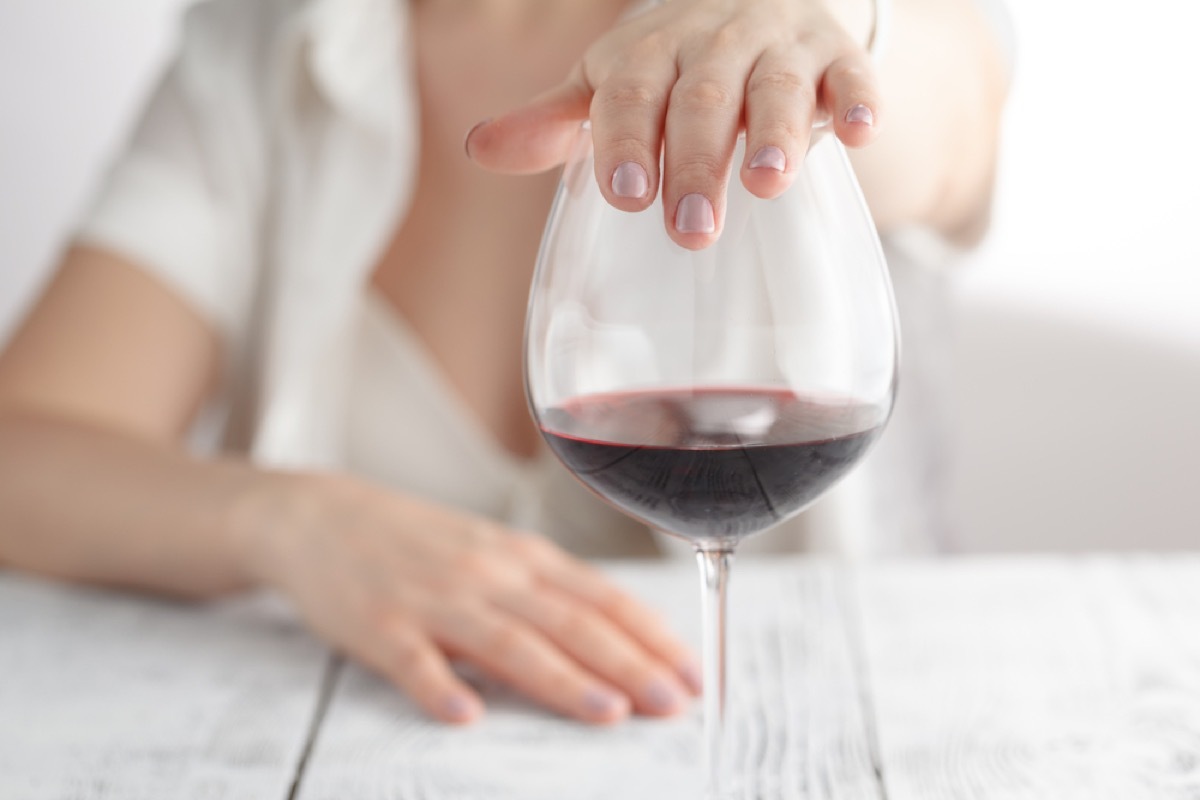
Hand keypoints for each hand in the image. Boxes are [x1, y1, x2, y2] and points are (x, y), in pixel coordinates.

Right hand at [232, 472, 698, 724]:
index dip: (650, 636)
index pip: (601, 598)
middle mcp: (488, 574)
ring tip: (607, 714)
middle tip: (673, 704)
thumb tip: (620, 636)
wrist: (323, 517)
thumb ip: (549, 592)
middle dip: (627, 664)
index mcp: (521, 558)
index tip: (692, 673)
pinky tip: (466, 715)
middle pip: (569, 622)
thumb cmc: (421, 543)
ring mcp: (433, 598)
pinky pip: (412, 661)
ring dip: (560, 679)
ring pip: (507, 641)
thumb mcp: (493, 553)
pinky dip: (439, 686)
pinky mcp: (378, 625)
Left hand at [464, 0, 879, 248]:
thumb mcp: (608, 89)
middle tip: (692, 231)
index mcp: (646, 54)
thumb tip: (479, 149)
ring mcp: (776, 46)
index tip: (628, 195)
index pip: (631, 93)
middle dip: (696, 161)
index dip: (627, 139)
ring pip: (776, 84)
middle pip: (702, 99)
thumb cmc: (668, 70)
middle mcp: (710, 43)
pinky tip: (860, 134)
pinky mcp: (836, 57)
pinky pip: (851, 74)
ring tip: (768, 183)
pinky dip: (857, 100)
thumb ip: (553, 125)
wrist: (755, 7)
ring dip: (775, 131)